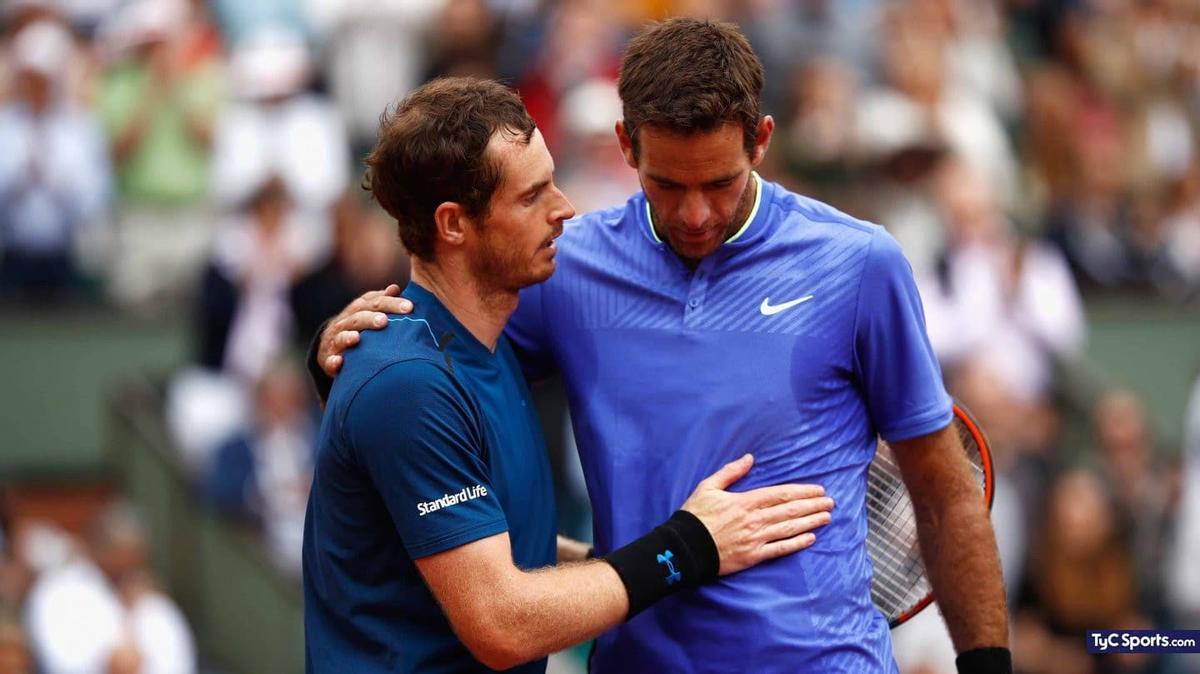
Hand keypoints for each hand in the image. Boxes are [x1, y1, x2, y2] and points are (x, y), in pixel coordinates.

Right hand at [319, 284, 413, 375]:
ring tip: (357, 338)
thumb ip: (381, 301)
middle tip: (384, 321)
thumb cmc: (358, 328)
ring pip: (340, 337)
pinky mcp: (329, 360)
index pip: (373, 302)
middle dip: (370, 318)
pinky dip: (333, 361)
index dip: (390, 303)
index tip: (409, 307)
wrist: (330, 347)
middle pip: (357, 317)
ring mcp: (335, 341)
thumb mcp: (368, 312)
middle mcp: (344, 322)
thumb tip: (395, 288)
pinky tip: (339, 361)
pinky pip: (329, 361)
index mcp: (357, 309)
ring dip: (348, 337)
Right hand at [681, 454, 832, 575]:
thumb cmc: (695, 516)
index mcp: (745, 501)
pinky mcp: (753, 556)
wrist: (684, 547)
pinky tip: (811, 538)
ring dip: (811, 522)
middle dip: (813, 505)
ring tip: (826, 517)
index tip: (818, 490)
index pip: (781, 494)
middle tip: (831, 502)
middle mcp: (754, 520)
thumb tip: (750, 458)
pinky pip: (780, 549)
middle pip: (790, 511)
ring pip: (789, 529)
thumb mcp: (708, 487)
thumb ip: (730, 472)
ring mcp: (755, 539)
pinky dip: (797, 544)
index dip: (802, 492)